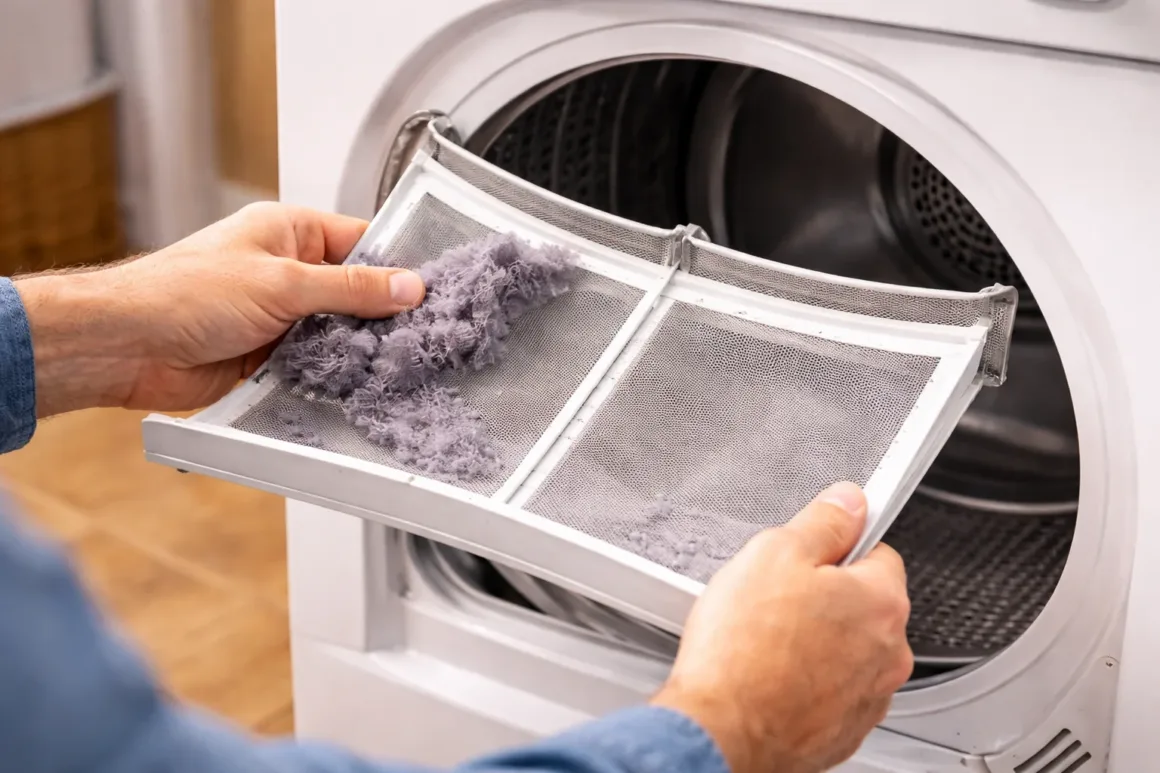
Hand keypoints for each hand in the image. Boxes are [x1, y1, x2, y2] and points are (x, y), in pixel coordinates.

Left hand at [15, 202, 425, 416]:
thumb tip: (406, 286)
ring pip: (339, 333)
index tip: (431, 288)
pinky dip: (333, 375)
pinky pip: (317, 365)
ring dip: (356, 348)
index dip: (397, 265)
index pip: (362, 242)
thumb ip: (350, 289)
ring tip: (394, 361)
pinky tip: (356, 383)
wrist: (127, 346)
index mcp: (290, 232)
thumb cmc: (182, 292)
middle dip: (381, 314)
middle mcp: (287, 272)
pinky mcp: (271, 357)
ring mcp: (280, 316)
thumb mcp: (282, 282)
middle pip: (355, 293)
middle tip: (420, 333)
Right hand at [652, 482, 911, 772]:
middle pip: (863, 604)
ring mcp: (869, 698)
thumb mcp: (774, 553)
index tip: (810, 553)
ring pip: (847, 650)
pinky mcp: (844, 731)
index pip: (878, 552)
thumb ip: (821, 522)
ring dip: (816, 642)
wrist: (721, 730)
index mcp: (881, 601)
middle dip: (824, 597)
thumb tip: (848, 501)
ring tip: (765, 642)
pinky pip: (831, 691)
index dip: (836, 547)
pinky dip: (806, 683)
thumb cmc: (743, 652)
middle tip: (775, 599)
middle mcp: (889, 653)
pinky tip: (768, 675)